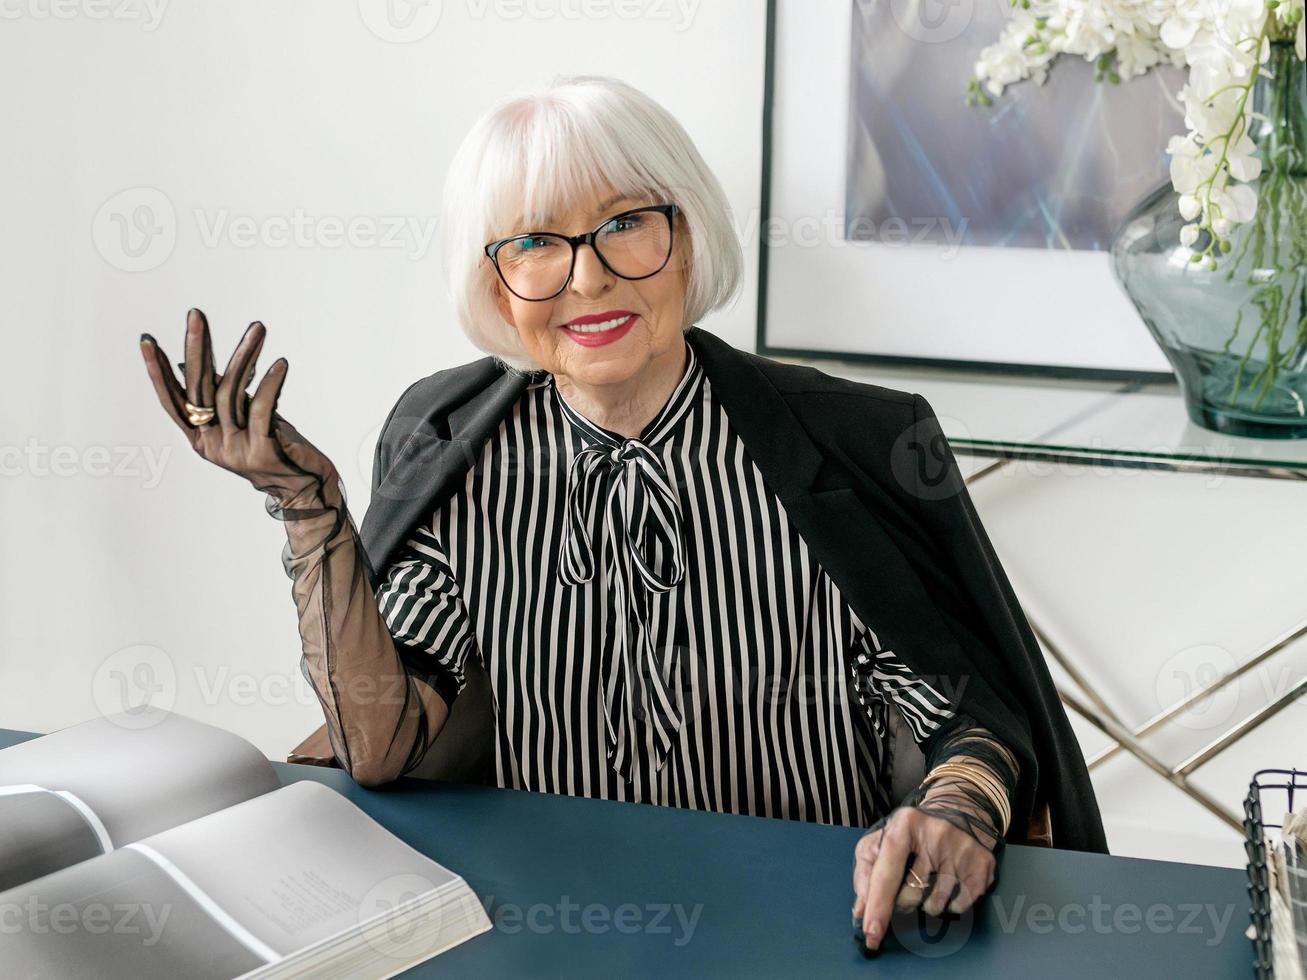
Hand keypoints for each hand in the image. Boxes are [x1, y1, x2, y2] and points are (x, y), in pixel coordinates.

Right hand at [139, 308, 338, 506]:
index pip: (173, 401)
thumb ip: (223, 397)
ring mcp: (235, 450)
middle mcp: (213, 445)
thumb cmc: (277, 446)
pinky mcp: (261, 452)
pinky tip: (279, 363)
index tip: (146, 340)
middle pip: (198, 391)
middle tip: (196, 315)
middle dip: (197, 349)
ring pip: (231, 394)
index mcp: (201, 438)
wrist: (306, 486)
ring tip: (258, 329)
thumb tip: (191, 364)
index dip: (158, 372)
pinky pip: (262, 410)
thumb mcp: (245, 419)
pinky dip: (270, 383)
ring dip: (245, 356)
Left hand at [851, 803, 997, 951]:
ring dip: (926, 905)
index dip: (877, 906)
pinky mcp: (982, 863)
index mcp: (904, 825)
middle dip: (902, 904)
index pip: (886, 872)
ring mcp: (961, 848)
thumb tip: (861, 912)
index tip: (871, 934)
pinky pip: (959, 906)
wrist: (956, 814)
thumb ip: (865, 876)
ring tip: (929, 882)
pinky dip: (950, 905)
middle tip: (905, 890)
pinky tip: (949, 885)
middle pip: (909, 895)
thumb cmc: (911, 835)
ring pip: (934, 905)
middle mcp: (935, 833)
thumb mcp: (880, 844)